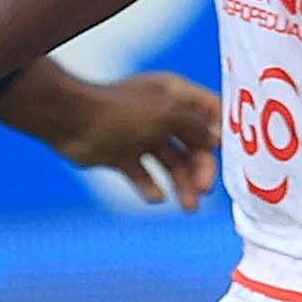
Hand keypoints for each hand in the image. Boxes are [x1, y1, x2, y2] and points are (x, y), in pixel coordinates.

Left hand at [0, 66, 223, 209]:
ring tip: (188, 206)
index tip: (232, 156)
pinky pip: (143, 175)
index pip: (209, 112)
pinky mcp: (122, 156)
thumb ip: (196, 127)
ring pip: (170, 164)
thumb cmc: (119, 111)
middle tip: (204, 190)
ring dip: (182, 184)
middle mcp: (160, 115)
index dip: (222, 133)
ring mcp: (140, 136)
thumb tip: (217, 139)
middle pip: (193, 144)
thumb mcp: (166, 114)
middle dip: (201, 167)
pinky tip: (153, 194)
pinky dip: (151, 187)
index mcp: (173, 95)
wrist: (69, 121)